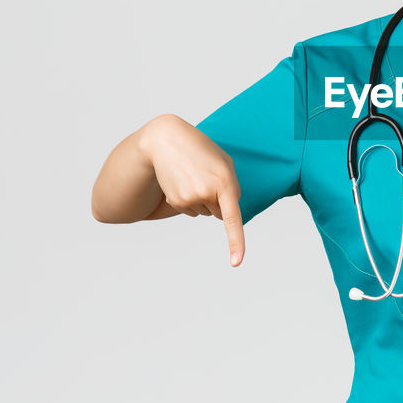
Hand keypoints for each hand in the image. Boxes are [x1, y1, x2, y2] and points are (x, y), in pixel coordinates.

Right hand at [143, 115, 246, 266]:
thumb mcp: (224, 163)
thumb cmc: (200, 150)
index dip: (235, 242)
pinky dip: (190, 200)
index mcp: (225, 182)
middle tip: (206, 177)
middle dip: (217, 200)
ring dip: (202, 199)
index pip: (231, 218)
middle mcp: (207, 193)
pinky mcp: (177, 202)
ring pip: (205, 212)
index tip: (236, 262)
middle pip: (220, 213)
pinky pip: (192, 210)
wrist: (166, 140)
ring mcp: (190, 199)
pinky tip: (183, 181)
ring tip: (193, 176)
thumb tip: (226, 213)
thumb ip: (232, 186)